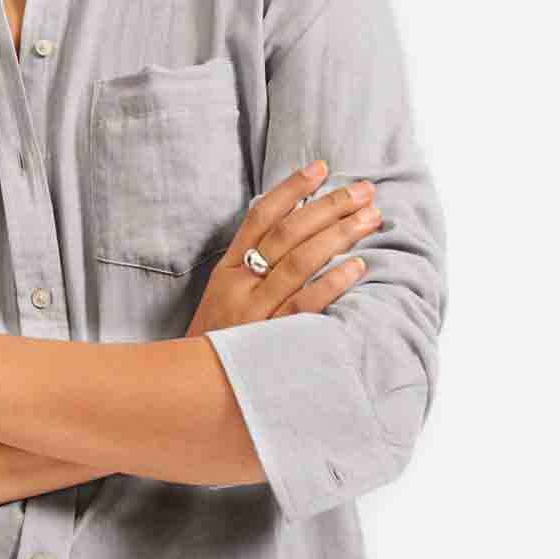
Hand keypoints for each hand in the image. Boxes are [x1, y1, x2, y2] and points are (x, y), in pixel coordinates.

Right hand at [185, 161, 381, 337]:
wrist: (188, 390)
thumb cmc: (213, 344)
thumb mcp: (222, 299)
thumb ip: (250, 269)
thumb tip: (295, 236)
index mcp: (227, 270)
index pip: (261, 217)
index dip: (291, 189)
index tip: (321, 168)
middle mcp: (240, 284)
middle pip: (287, 233)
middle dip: (328, 207)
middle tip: (364, 191)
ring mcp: (255, 311)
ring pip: (299, 262)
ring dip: (338, 236)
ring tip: (370, 219)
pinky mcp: (270, 339)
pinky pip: (304, 306)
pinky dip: (331, 284)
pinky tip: (357, 267)